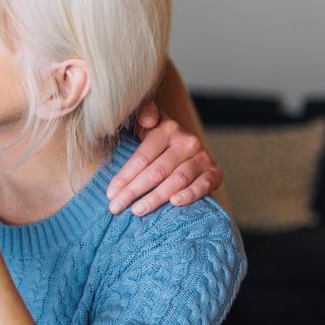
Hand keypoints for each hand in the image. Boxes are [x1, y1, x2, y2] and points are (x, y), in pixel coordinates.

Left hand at [106, 100, 222, 215]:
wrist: (186, 146)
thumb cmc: (157, 141)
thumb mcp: (146, 124)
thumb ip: (142, 114)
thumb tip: (148, 120)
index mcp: (168, 129)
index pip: (142, 157)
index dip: (125, 177)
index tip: (110, 194)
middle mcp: (187, 142)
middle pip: (156, 171)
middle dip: (133, 191)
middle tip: (116, 207)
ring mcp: (202, 157)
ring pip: (177, 180)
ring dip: (156, 198)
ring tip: (137, 210)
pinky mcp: (214, 172)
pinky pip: (203, 186)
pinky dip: (190, 195)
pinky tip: (174, 203)